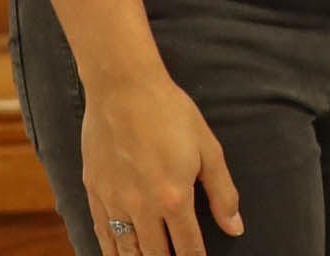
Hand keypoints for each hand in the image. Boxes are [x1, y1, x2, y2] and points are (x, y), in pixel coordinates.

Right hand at [77, 70, 241, 255]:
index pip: (188, 246)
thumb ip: (222, 192)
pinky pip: (101, 234)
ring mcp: (113, 202)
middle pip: (155, 255)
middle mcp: (141, 207)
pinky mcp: (93, 192)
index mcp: (174, 198)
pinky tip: (118, 254)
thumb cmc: (171, 114)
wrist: (123, 89)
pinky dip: (110, 250)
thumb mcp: (208, 149)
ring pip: (125, 250)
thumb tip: (235, 228)